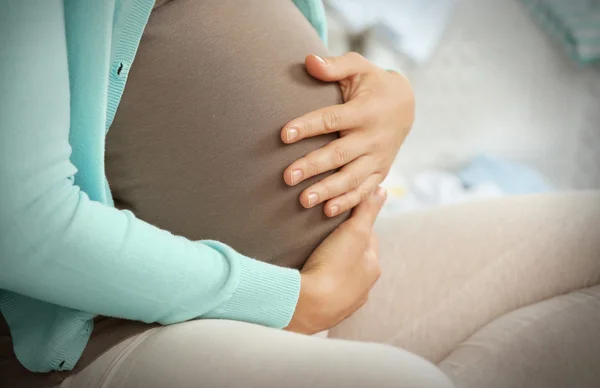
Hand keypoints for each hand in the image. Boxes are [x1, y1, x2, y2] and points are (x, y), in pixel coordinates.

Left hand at [282, 53, 413, 216]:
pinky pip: (364, 190)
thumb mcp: (359, 67)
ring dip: (328, 190)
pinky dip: (348, 202)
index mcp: (365, 111)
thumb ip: (335, 66)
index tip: (284, 134)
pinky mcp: (380, 171)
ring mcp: (378, 157)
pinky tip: (327, 211)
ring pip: (351, 178)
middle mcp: (373, 137)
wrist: (406, 105)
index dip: (308, 127)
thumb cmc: (373, 84)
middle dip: (312, 166)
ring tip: (303, 200)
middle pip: (339, 155)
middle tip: (287, 177)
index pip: (332, 120)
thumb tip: (309, 61)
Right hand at [285, 186, 386, 334]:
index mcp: (372, 268)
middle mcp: (363, 288)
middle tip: (325, 235)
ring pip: (341, 278)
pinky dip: (320, 285)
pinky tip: (308, 278)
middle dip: (344, 248)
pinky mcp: (325, 314)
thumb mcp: (354, 232)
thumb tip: (382, 190)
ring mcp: (344, 303)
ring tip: (314, 256)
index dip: (356, 225)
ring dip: (332, 268)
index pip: (368, 239)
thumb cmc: (334, 267)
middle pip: (355, 260)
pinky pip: (325, 294)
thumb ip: (367, 211)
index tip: (341, 217)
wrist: (307, 306)